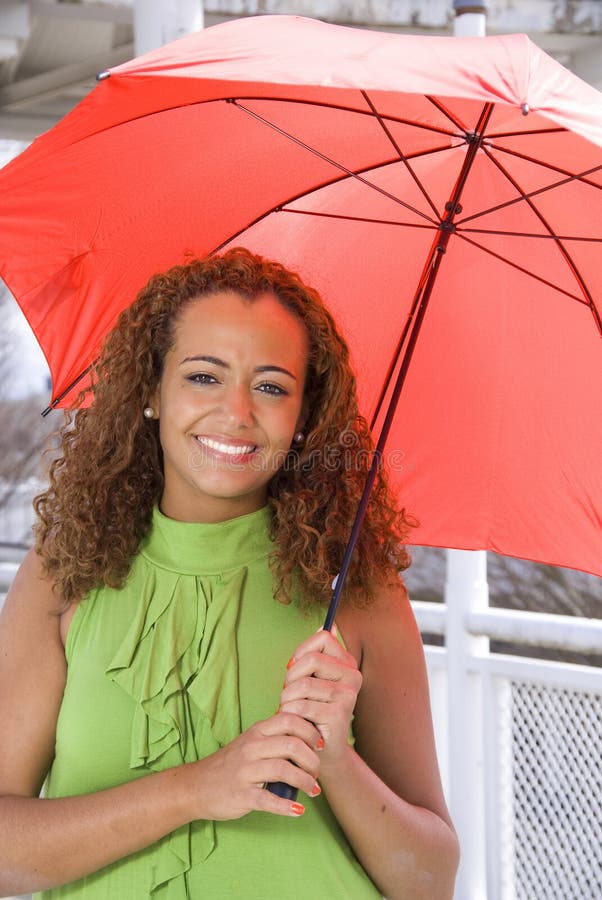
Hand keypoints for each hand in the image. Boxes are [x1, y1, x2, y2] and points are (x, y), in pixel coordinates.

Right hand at [187, 712, 321, 820]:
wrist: (196, 786)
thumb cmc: (231, 764)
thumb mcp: (251, 742)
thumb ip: (275, 736)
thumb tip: (308, 735)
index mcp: (257, 732)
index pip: (290, 720)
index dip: (310, 731)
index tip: (320, 745)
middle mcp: (252, 748)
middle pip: (292, 745)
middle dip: (312, 760)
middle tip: (318, 772)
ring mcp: (246, 772)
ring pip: (283, 769)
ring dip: (305, 781)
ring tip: (314, 790)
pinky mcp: (241, 795)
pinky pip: (268, 800)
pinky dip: (286, 806)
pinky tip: (298, 810)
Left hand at [279, 626, 362, 776]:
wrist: (320, 752)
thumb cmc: (311, 712)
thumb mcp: (313, 679)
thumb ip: (318, 653)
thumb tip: (330, 623)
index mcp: (348, 664)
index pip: (322, 638)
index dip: (301, 653)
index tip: (295, 670)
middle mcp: (353, 677)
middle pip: (312, 660)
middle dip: (291, 677)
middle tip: (290, 695)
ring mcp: (348, 696)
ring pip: (302, 684)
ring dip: (287, 699)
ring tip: (292, 711)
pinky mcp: (338, 715)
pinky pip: (301, 705)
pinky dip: (290, 714)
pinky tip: (296, 722)